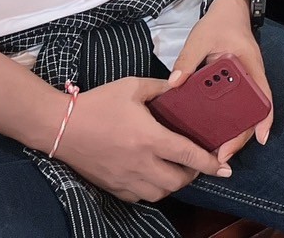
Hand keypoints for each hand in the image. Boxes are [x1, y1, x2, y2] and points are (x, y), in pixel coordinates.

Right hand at [54, 76, 229, 202]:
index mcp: (149, 138)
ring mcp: (125, 178)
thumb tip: (180, 85)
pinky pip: (140, 197)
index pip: (188, 155)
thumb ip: (161, 87)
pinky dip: (152, 190)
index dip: (209, 163)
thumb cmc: (97, 103)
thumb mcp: (132, 86)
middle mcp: (140, 163)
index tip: (224, 168)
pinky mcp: (112, 186)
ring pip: (160, 193)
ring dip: (173, 185)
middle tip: (196, 163)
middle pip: (178, 181)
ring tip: (176, 170)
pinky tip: (152, 176)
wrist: (59, 126)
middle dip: (193, 175)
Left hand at [169, 0, 274, 163]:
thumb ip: (187, 60)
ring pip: (244, 112)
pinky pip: (234, 106)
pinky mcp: (234, 85)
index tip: (260, 139)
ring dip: (234, 131)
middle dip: (241, 135)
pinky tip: (211, 133)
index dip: (264, 119)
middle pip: (253, 112)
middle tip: (222, 154)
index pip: (263, 96)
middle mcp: (251, 78)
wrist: (227, 11)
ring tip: (215, 150)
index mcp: (250, 67)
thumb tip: (174, 84)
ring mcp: (244, 83)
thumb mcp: (200, 39)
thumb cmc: (218, 24)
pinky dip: (226, 121)